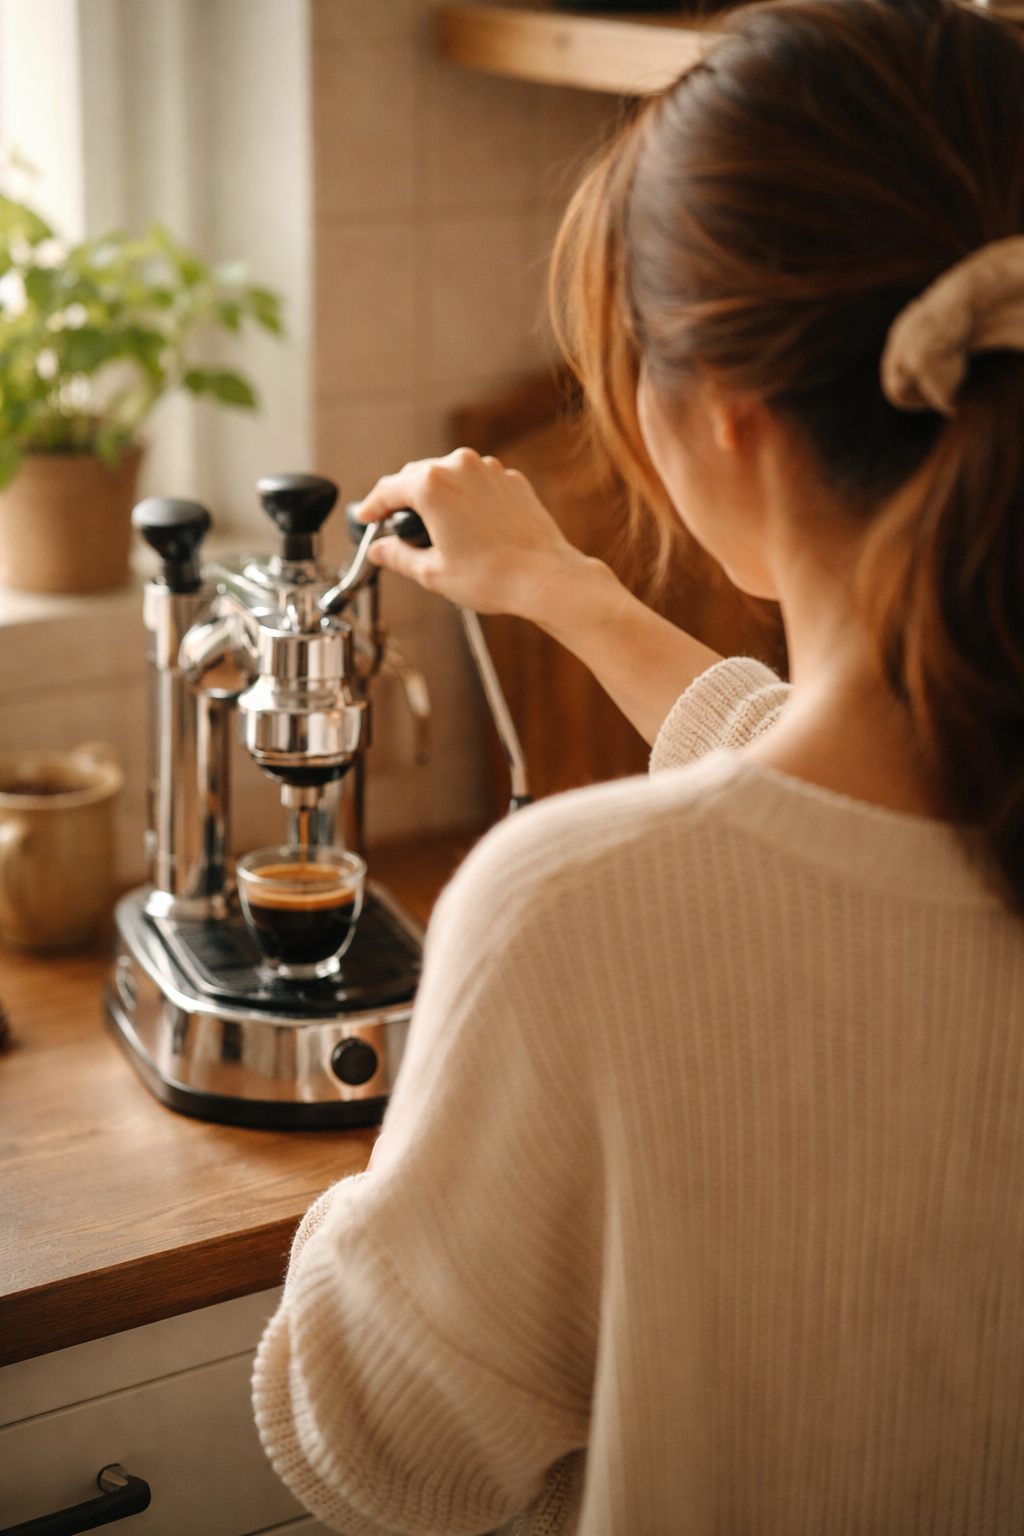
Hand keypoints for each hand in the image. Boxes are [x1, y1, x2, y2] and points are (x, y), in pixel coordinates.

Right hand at [354, 448, 585, 621]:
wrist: (545, 577)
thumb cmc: (490, 576)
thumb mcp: (431, 572)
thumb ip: (397, 555)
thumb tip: (378, 549)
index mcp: (432, 485)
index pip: (388, 490)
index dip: (371, 507)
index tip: (365, 519)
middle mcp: (460, 467)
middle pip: (417, 477)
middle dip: (403, 499)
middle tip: (395, 526)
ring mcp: (490, 471)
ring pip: (450, 476)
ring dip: (437, 496)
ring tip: (435, 529)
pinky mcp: (512, 482)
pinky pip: (479, 485)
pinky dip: (467, 499)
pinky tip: (470, 528)